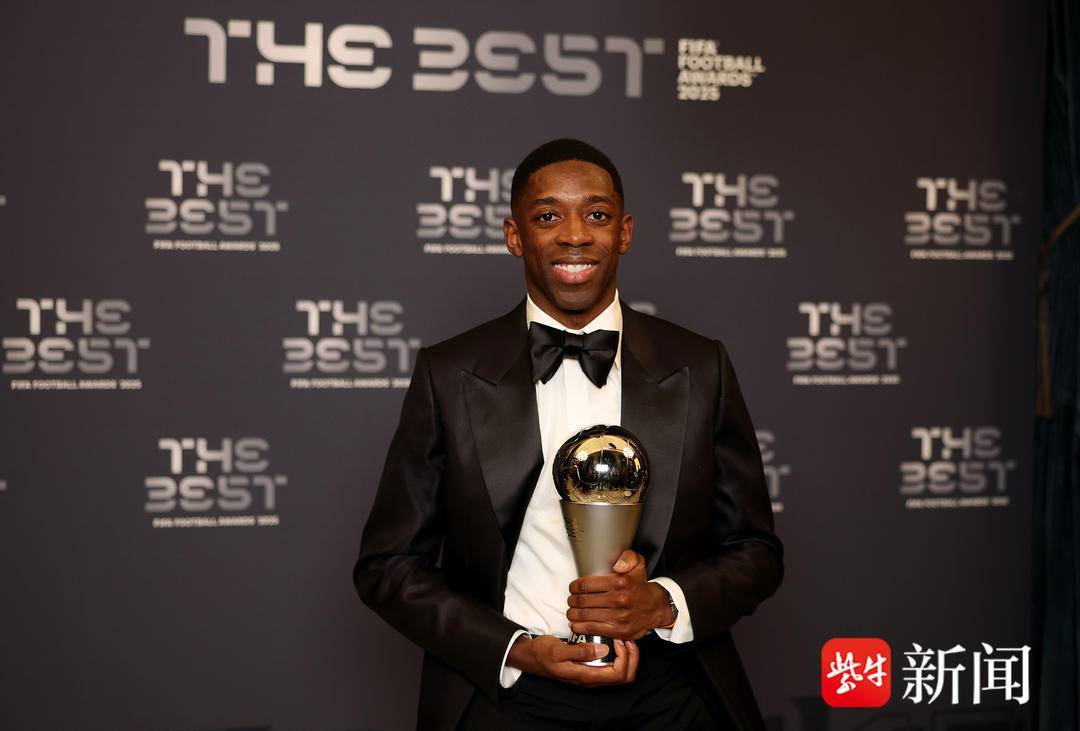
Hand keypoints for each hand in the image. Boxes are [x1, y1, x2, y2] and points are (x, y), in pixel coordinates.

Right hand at [506, 634, 639, 686]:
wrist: (531, 656)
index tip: (618, 640)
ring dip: (626, 654)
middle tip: (625, 638)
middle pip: (625, 675)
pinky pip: (613, 663)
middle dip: (631, 657)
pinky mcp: (591, 665)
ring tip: (621, 636)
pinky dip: (619, 652)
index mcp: (586, 676)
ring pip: (621, 670)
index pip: (618, 674)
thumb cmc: (543, 654)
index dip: (625, 658)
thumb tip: (603, 650)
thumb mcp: (558, 651)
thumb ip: (580, 652)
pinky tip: (613, 637)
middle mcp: (593, 677)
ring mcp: (593, 672)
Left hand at [566, 549, 674, 640]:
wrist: (655, 607)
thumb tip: (617, 565)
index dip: (574, 587)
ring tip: (571, 611)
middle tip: (571, 600)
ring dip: (573, 613)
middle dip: (572, 600)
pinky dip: (579, 627)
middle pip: (583, 600)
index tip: (573, 588)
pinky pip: (592, 629)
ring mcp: (618, 617)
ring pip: (584, 615)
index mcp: (620, 582)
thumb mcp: (638, 564)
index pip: (586, 585)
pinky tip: (576, 623)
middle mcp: (619, 600)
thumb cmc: (640, 587)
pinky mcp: (618, 631)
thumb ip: (627, 557)